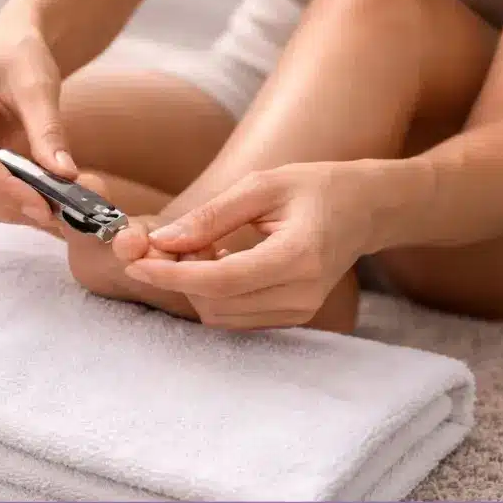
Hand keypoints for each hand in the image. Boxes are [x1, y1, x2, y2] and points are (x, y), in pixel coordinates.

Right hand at [0, 22, 75, 228]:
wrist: (8, 51)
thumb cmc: (19, 58)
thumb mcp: (38, 86)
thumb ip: (48, 131)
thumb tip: (65, 175)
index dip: (3, 186)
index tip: (42, 205)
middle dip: (5, 202)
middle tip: (51, 215)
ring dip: (3, 209)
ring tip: (46, 213)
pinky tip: (30, 205)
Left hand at [122, 162, 377, 327]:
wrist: (366, 210)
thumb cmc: (316, 188)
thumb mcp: (263, 185)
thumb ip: (212, 215)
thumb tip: (162, 242)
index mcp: (299, 256)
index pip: (221, 281)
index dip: (172, 275)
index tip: (136, 263)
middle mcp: (302, 293)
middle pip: (215, 302)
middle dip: (180, 276)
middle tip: (175, 240)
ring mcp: (299, 311)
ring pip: (220, 315)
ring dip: (195, 286)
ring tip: (205, 245)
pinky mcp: (291, 318)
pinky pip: (234, 317)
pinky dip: (213, 294)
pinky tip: (219, 262)